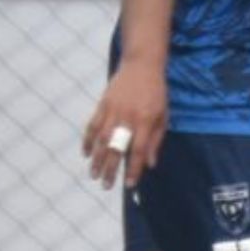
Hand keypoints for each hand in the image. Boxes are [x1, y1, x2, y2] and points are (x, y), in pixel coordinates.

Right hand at [82, 60, 166, 190]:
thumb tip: (150, 164)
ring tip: (93, 174)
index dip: (134, 169)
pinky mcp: (103, 104)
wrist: (142, 64)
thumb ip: (156, 140)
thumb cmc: (156, 92)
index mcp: (146, 121)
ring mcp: (113, 110)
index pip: (138, 151)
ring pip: (102, 140)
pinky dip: (87, 140)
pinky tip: (85, 153)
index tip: (129, 185)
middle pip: (117, 148)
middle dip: (111, 169)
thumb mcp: (164, 115)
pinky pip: (92, 125)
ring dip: (96, 159)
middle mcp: (128, 117)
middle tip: (106, 186)